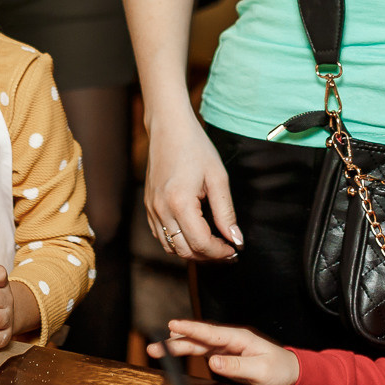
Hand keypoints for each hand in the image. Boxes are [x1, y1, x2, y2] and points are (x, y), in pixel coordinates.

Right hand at [144, 110, 240, 261]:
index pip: (201, 243)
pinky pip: (161, 236)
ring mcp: (152, 209)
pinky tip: (195, 234)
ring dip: (193, 252)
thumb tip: (235, 239)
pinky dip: (179, 242)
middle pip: (185, 251)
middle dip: (209, 256)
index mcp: (180, 203)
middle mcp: (161, 210)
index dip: (220, 252)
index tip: (235, 249)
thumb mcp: (218, 178)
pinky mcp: (149, 206)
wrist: (168, 128)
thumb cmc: (195, 148)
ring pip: (171, 248)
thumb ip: (226, 213)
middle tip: (228, 251)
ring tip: (213, 245)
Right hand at [148, 319, 298, 384]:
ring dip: (177, 346)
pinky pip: (202, 352)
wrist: (289, 373)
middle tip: (154, 347)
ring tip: (157, 349)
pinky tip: (174, 351)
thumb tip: (212, 363)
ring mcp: (226, 347)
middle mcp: (230, 340)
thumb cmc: (279, 370)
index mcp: (240, 338)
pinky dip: (187, 351)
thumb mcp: (261, 371)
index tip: (172, 325)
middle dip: (175, 341)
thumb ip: (237, 367)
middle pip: (198, 339)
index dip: (190, 329)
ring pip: (197, 345)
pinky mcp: (224, 356)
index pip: (210, 332)